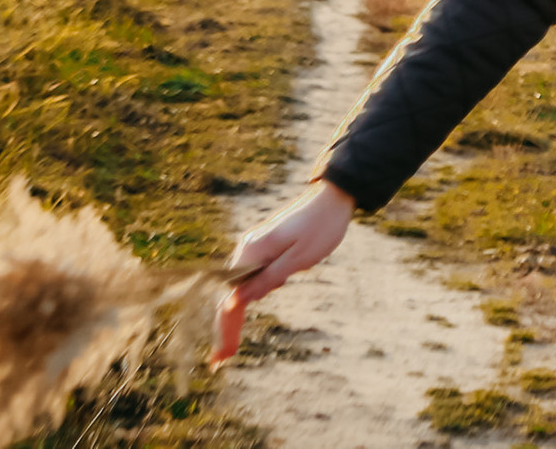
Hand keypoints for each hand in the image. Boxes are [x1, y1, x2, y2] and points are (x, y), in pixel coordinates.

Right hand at [212, 180, 354, 364]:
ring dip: (238, 311)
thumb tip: (234, 304)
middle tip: (222, 359)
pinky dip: (253, 293)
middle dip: (227, 327)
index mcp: (251, 253)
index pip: (230, 299)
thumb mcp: (298, 259)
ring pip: (242, 286)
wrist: (333, 198)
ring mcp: (254, 248)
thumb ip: (267, 280)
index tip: (222, 357)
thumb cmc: (321, 228)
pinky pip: (252, 276)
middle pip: (231, 295)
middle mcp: (246, 250)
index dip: (225, 330)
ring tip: (234, 341)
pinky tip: (263, 296)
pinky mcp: (263, 248)